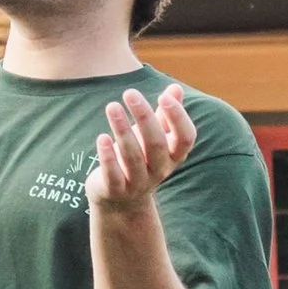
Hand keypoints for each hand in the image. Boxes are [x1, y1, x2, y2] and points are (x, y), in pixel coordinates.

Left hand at [87, 85, 196, 212]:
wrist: (120, 199)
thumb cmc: (140, 159)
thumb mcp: (154, 137)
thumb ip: (164, 115)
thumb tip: (175, 88)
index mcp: (173, 156)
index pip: (186, 137)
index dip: (178, 117)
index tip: (164, 96)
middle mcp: (159, 170)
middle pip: (156, 143)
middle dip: (144, 117)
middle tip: (130, 92)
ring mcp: (138, 182)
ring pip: (132, 156)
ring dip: (122, 130)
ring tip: (112, 106)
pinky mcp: (115, 189)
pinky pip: (113, 174)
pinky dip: (107, 156)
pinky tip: (101, 137)